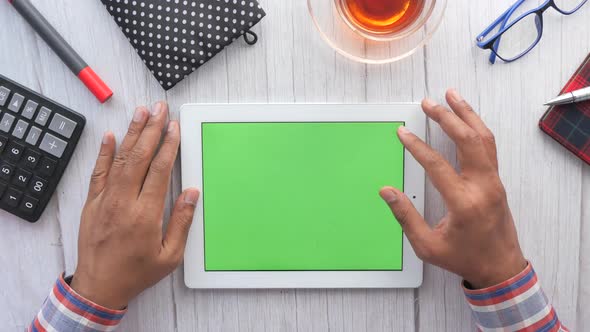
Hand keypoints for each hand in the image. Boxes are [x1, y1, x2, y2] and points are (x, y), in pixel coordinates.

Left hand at [71, 102, 199, 308]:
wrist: (99, 286)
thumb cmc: (136, 272)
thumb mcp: (169, 255)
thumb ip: (181, 222)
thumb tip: (191, 193)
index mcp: (145, 214)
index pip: (159, 170)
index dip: (168, 146)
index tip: (174, 128)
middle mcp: (123, 202)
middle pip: (139, 157)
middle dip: (152, 130)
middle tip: (160, 109)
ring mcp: (105, 200)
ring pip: (119, 159)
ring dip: (131, 133)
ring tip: (141, 113)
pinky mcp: (92, 202)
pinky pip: (98, 172)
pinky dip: (104, 152)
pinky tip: (110, 135)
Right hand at [379, 89, 525, 288]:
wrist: (501, 268)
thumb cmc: (465, 258)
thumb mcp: (427, 246)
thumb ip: (406, 217)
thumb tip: (387, 192)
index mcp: (464, 203)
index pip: (437, 165)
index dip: (417, 146)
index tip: (403, 133)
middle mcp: (482, 186)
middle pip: (467, 140)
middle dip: (447, 117)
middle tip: (429, 103)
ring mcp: (493, 182)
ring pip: (483, 138)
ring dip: (467, 114)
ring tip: (452, 95)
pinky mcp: (497, 181)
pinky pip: (489, 147)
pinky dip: (478, 127)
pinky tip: (468, 117)